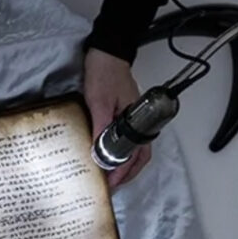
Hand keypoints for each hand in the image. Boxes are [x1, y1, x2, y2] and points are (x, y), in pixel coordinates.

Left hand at [84, 47, 150, 187]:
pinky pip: (127, 138)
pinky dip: (121, 151)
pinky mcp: (125, 114)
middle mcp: (139, 122)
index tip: (112, 184)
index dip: (124, 172)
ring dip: (125, 165)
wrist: (107, 53)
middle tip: (111, 186)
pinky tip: (107, 155)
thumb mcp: (98, 101)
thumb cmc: (104, 74)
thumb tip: (97, 151)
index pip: (136, 155)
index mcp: (137, 121)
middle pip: (140, 156)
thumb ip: (100, 125)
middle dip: (127, 174)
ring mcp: (134, 118)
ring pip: (135, 149)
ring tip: (110, 176)